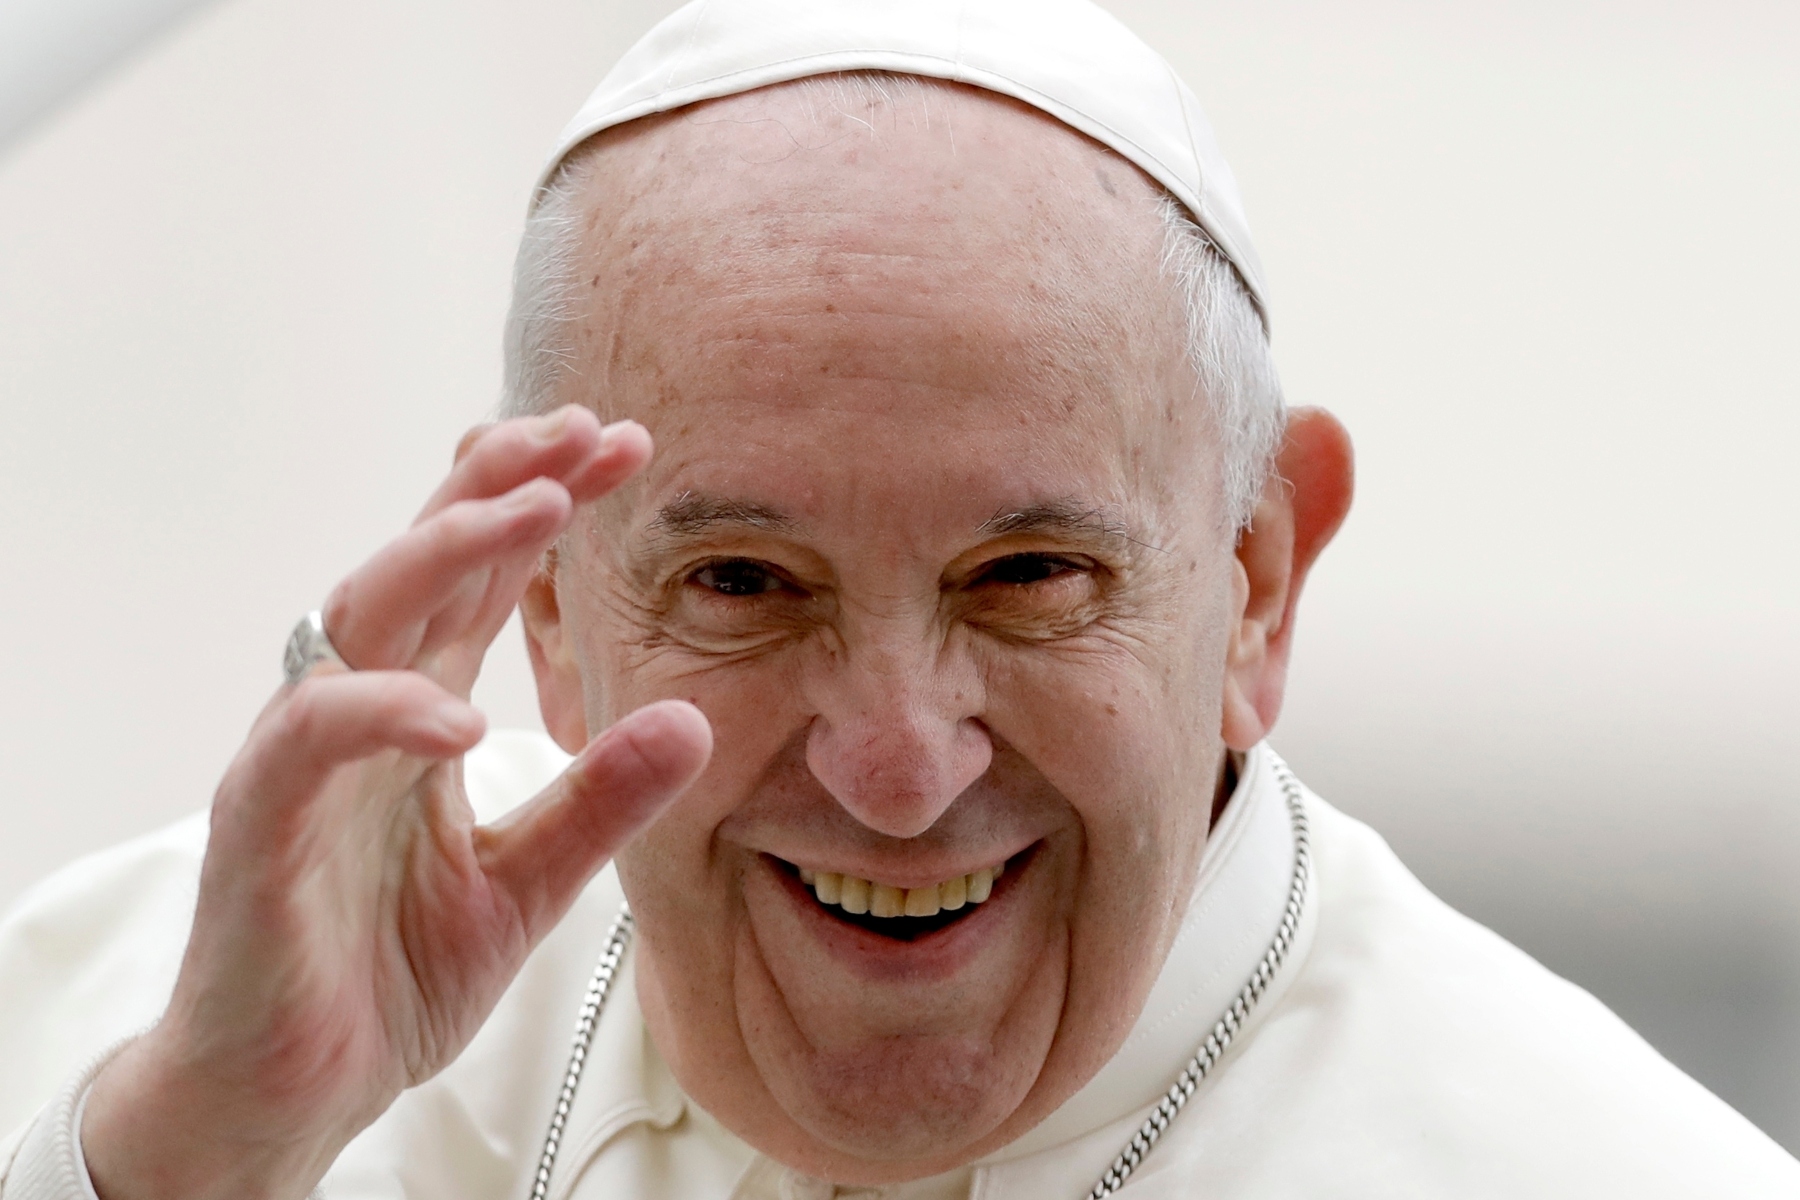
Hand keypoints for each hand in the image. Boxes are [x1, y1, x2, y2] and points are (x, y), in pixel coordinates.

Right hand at [80, 407, 711, 1199]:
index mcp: (419, 712)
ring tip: (541, 509)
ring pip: (361, 613)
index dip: (545, 503)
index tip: (627, 450)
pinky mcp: (259, 824)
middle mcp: (361, 711)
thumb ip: (599, 803)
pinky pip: (310, 739)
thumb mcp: (528, 884)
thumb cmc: (388, 975)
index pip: (483, 579)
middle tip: (588, 431)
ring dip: (448, 550)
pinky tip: (461, 719)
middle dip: (503, 484)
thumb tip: (693, 719)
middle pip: (421, 558)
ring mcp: (304, 758)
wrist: (291, 1094)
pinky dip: (383, 715)